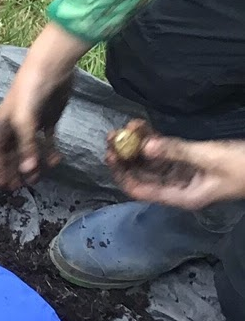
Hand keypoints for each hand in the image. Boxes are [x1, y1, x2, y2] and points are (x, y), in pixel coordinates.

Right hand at [0, 22, 87, 188]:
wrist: (49, 68)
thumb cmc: (29, 92)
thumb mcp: (25, 120)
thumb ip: (27, 147)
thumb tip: (27, 173)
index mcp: (3, 126)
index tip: (2, 186)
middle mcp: (16, 127)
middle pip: (13, 154)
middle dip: (15, 171)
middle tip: (20, 188)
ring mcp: (33, 123)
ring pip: (31, 150)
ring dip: (34, 164)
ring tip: (39, 179)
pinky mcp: (48, 119)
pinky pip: (47, 141)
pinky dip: (50, 152)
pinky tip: (57, 161)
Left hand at [108, 129, 244, 209]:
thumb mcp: (210, 158)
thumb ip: (178, 151)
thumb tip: (145, 147)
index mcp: (180, 195)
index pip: (141, 190)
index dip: (122, 175)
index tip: (110, 156)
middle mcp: (176, 186)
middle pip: (141, 174)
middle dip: (125, 156)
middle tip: (112, 136)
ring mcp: (182, 173)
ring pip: (150, 160)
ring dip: (136, 145)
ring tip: (124, 127)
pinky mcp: (189, 160)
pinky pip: (163, 150)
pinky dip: (152, 139)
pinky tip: (141, 124)